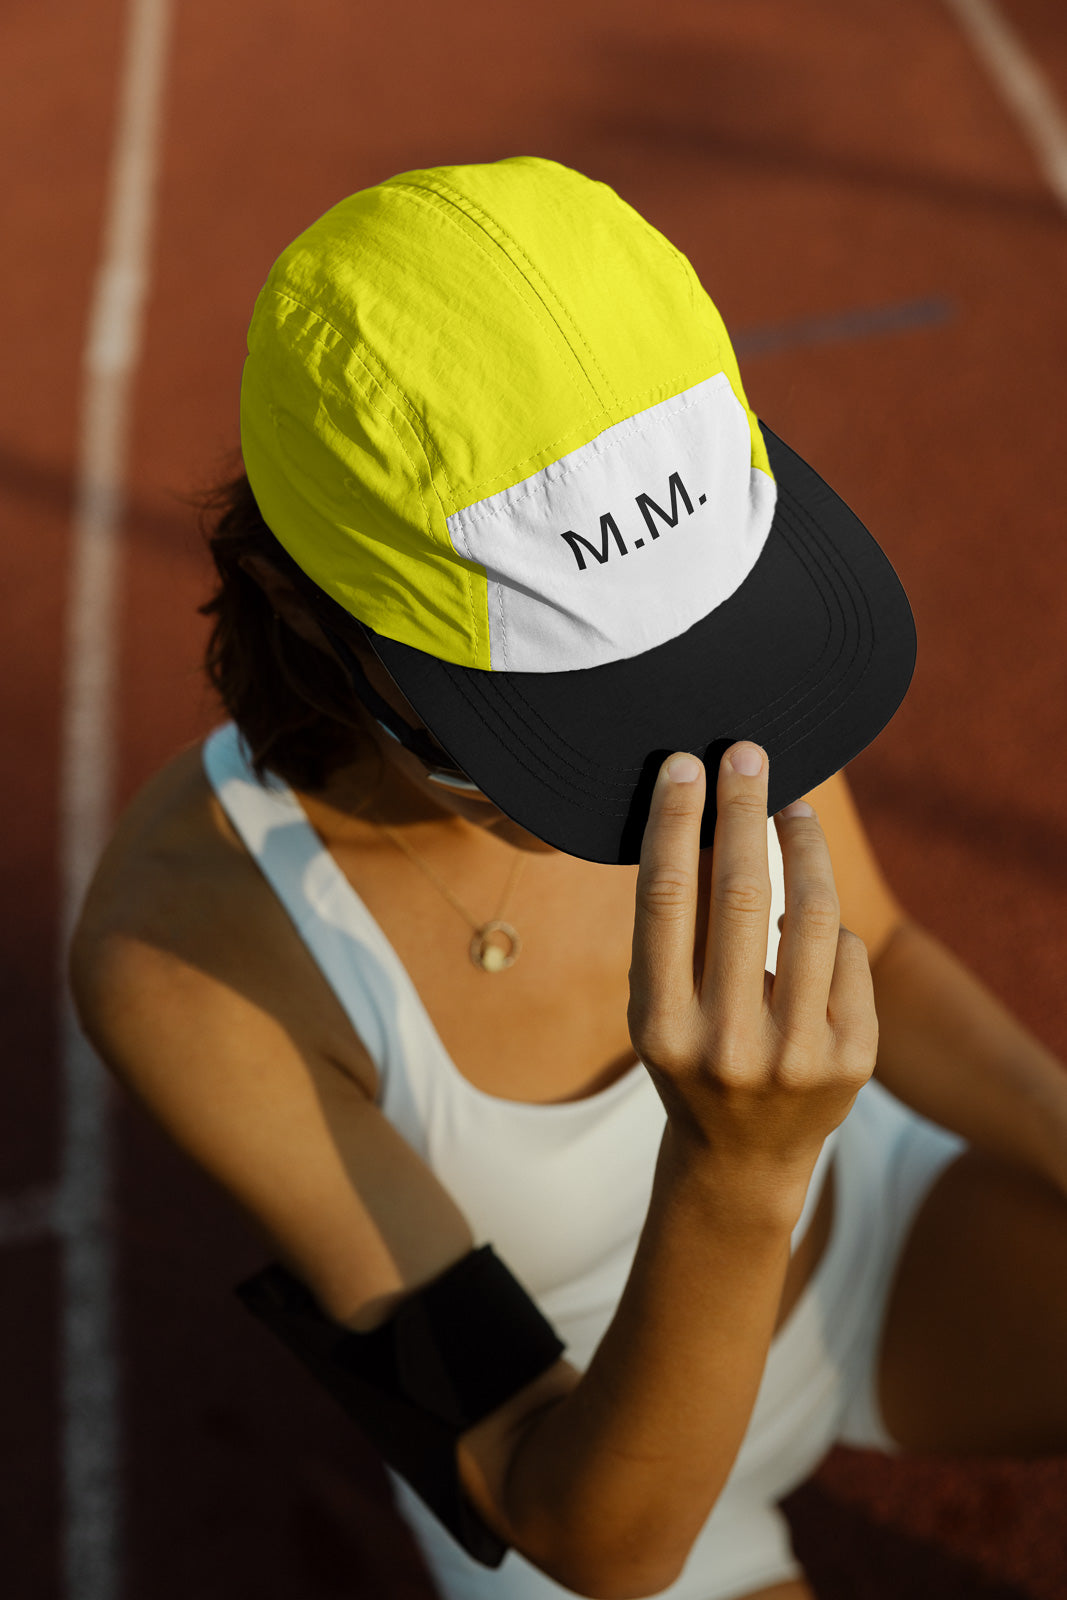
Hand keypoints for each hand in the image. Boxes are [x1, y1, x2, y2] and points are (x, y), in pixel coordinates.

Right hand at [627, 742, 878, 1200]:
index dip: (675, 821)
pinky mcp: (854, 1060)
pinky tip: (810, 927)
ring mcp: (797, 1056)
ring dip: (802, 845)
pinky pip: (847, 953)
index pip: (666, 899)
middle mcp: (727, 1044)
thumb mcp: (658, 1007)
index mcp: (660, 1026)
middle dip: (743, 809)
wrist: (743, 1158)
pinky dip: (827, 929)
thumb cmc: (692, 1057)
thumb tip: (704, 818)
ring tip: (793, 810)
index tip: (683, 763)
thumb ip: (675, 931)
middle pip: (739, 893)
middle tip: (747, 754)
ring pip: (810, 912)